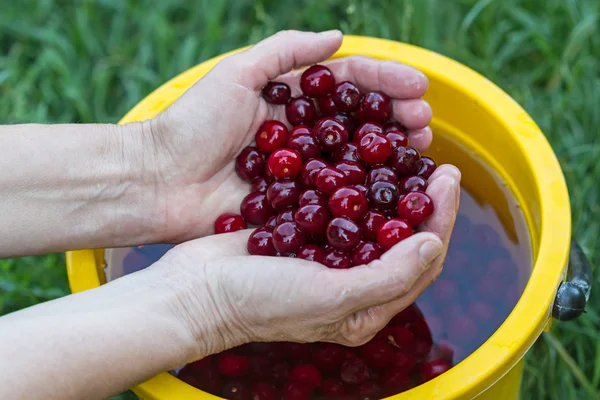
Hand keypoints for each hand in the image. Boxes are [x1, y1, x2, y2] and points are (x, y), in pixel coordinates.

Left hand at [140, 30, 432, 242]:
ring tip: (419, 152)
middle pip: (359, 123)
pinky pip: (333, 199)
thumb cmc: (192, 124)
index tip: (419, 88)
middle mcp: (301, 135)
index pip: (347, 85)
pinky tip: (388, 194)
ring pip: (353, 161)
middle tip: (426, 123)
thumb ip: (283, 52)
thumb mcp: (236, 74)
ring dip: (388, 156)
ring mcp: (300, 172)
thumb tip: (337, 38)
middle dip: (396, 120)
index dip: (384, 84)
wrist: (158, 181)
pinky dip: (362, 195)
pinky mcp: (293, 206)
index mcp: (290, 100)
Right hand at [154, 165, 459, 356]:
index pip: (422, 262)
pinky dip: (355, 186)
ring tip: (405, 155)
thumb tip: (434, 243)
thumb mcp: (330, 296)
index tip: (448, 178)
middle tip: (436, 163)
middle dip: (423, 201)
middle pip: (403, 239)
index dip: (441, 219)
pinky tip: (360, 160)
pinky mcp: (304, 237)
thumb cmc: (261, 301)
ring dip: (392, 190)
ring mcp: (327, 260)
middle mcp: (353, 285)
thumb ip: (388, 276)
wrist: (197, 291)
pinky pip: (340, 209)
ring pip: (374, 221)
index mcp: (366, 309)